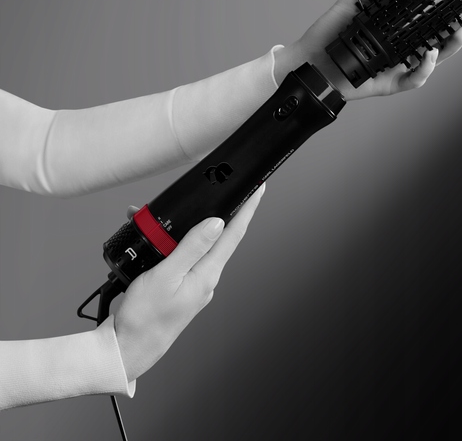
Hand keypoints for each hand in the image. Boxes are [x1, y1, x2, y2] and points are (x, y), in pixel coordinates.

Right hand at [114, 184, 265, 381]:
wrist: (128, 348)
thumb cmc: (144, 318)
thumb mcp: (166, 275)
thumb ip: (192, 247)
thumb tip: (216, 224)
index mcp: (207, 274)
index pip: (234, 234)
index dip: (248, 209)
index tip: (258, 189)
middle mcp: (206, 278)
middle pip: (218, 237)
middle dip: (211, 213)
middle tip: (208, 193)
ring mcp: (195, 283)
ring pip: (196, 246)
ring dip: (183, 229)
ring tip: (158, 221)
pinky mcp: (182, 286)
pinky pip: (182, 257)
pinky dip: (171, 244)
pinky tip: (155, 243)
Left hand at [274, 0, 461, 99]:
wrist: (309, 60)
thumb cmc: (331, 34)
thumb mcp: (354, 4)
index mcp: (400, 32)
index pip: (434, 22)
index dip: (456, 15)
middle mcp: (404, 51)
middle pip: (442, 43)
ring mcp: (398, 68)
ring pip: (433, 62)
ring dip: (450, 48)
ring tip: (461, 34)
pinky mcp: (389, 84)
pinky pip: (412, 79)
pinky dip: (423, 68)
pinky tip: (429, 54)